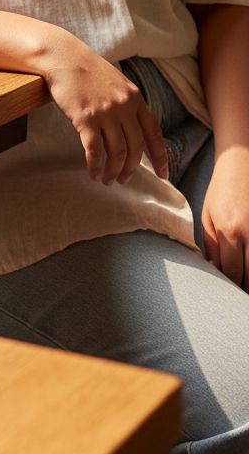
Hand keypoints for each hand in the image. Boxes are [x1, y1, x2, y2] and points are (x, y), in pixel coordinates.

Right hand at [43, 37, 168, 184]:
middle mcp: (124, 106)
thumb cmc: (87, 71)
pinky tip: (93, 173)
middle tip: (123, 180)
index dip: (160, 157)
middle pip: (135, 147)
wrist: (64, 57)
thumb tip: (133, 131)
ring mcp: (105, 113)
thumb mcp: (117, 84)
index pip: (154, 133)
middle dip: (131, 168)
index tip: (163, 175)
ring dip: (113, 171)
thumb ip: (128, 104)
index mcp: (135, 98)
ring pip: (117, 152)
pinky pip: (94, 150)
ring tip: (107, 179)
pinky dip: (95, 166)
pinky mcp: (85, 118)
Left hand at [201, 147, 248, 289]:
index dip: (228, 284)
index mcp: (230, 230)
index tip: (224, 288)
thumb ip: (211, 245)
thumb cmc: (222, 189)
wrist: (241, 162)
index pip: (232, 271)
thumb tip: (215, 270)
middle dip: (244, 286)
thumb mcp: (208, 215)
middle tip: (235, 290)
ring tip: (244, 280)